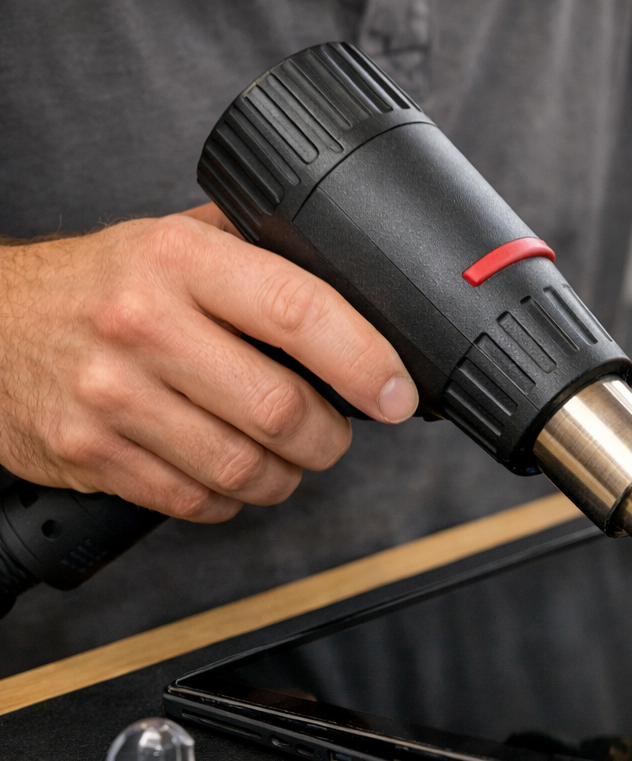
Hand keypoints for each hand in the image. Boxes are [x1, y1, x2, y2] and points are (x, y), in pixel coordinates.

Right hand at [0, 204, 417, 521]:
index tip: (396, 393)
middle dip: (330, 436)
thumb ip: (256, 256)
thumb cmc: (101, 284)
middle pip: (280, 409)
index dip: (365, 360)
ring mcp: (110, 394)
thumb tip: (361, 285)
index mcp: (178, 260)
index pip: (297, 310)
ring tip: (285, 455)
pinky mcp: (88, 452)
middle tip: (335, 431)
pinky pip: (196, 500)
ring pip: (244, 467)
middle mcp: (142, 323)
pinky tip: (228, 471)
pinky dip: (231, 499)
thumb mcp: (172, 241)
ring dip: (285, 475)